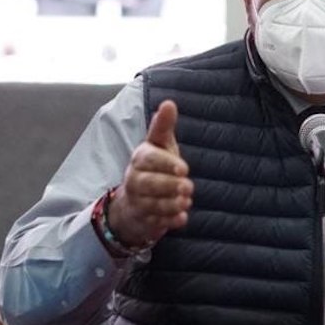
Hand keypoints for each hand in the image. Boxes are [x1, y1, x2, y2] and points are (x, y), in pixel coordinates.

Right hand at [107, 100, 193, 246]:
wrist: (137, 197)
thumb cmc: (155, 165)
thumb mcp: (160, 144)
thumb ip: (163, 126)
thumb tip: (169, 103)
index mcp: (140, 158)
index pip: (149, 159)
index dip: (166, 164)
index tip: (184, 169)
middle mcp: (135, 179)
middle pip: (148, 183)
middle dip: (169, 186)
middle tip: (188, 187)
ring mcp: (138, 200)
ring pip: (152, 204)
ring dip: (170, 204)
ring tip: (186, 202)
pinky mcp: (144, 218)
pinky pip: (155, 221)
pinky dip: (169, 221)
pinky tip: (182, 219)